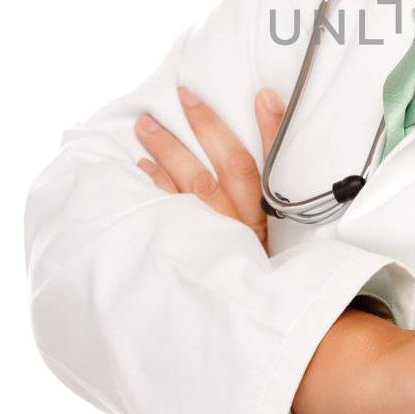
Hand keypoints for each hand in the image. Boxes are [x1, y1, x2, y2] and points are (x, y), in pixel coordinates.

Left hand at [134, 85, 286, 252]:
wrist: (240, 317)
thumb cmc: (253, 267)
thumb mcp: (269, 232)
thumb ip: (265, 189)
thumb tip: (264, 130)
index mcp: (266, 216)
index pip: (273, 163)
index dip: (270, 128)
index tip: (263, 96)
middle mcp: (241, 223)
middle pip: (227, 165)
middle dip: (206, 126)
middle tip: (183, 96)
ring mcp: (213, 234)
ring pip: (193, 183)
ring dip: (169, 150)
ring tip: (147, 126)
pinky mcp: (188, 247)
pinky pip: (168, 212)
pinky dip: (155, 186)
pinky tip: (141, 167)